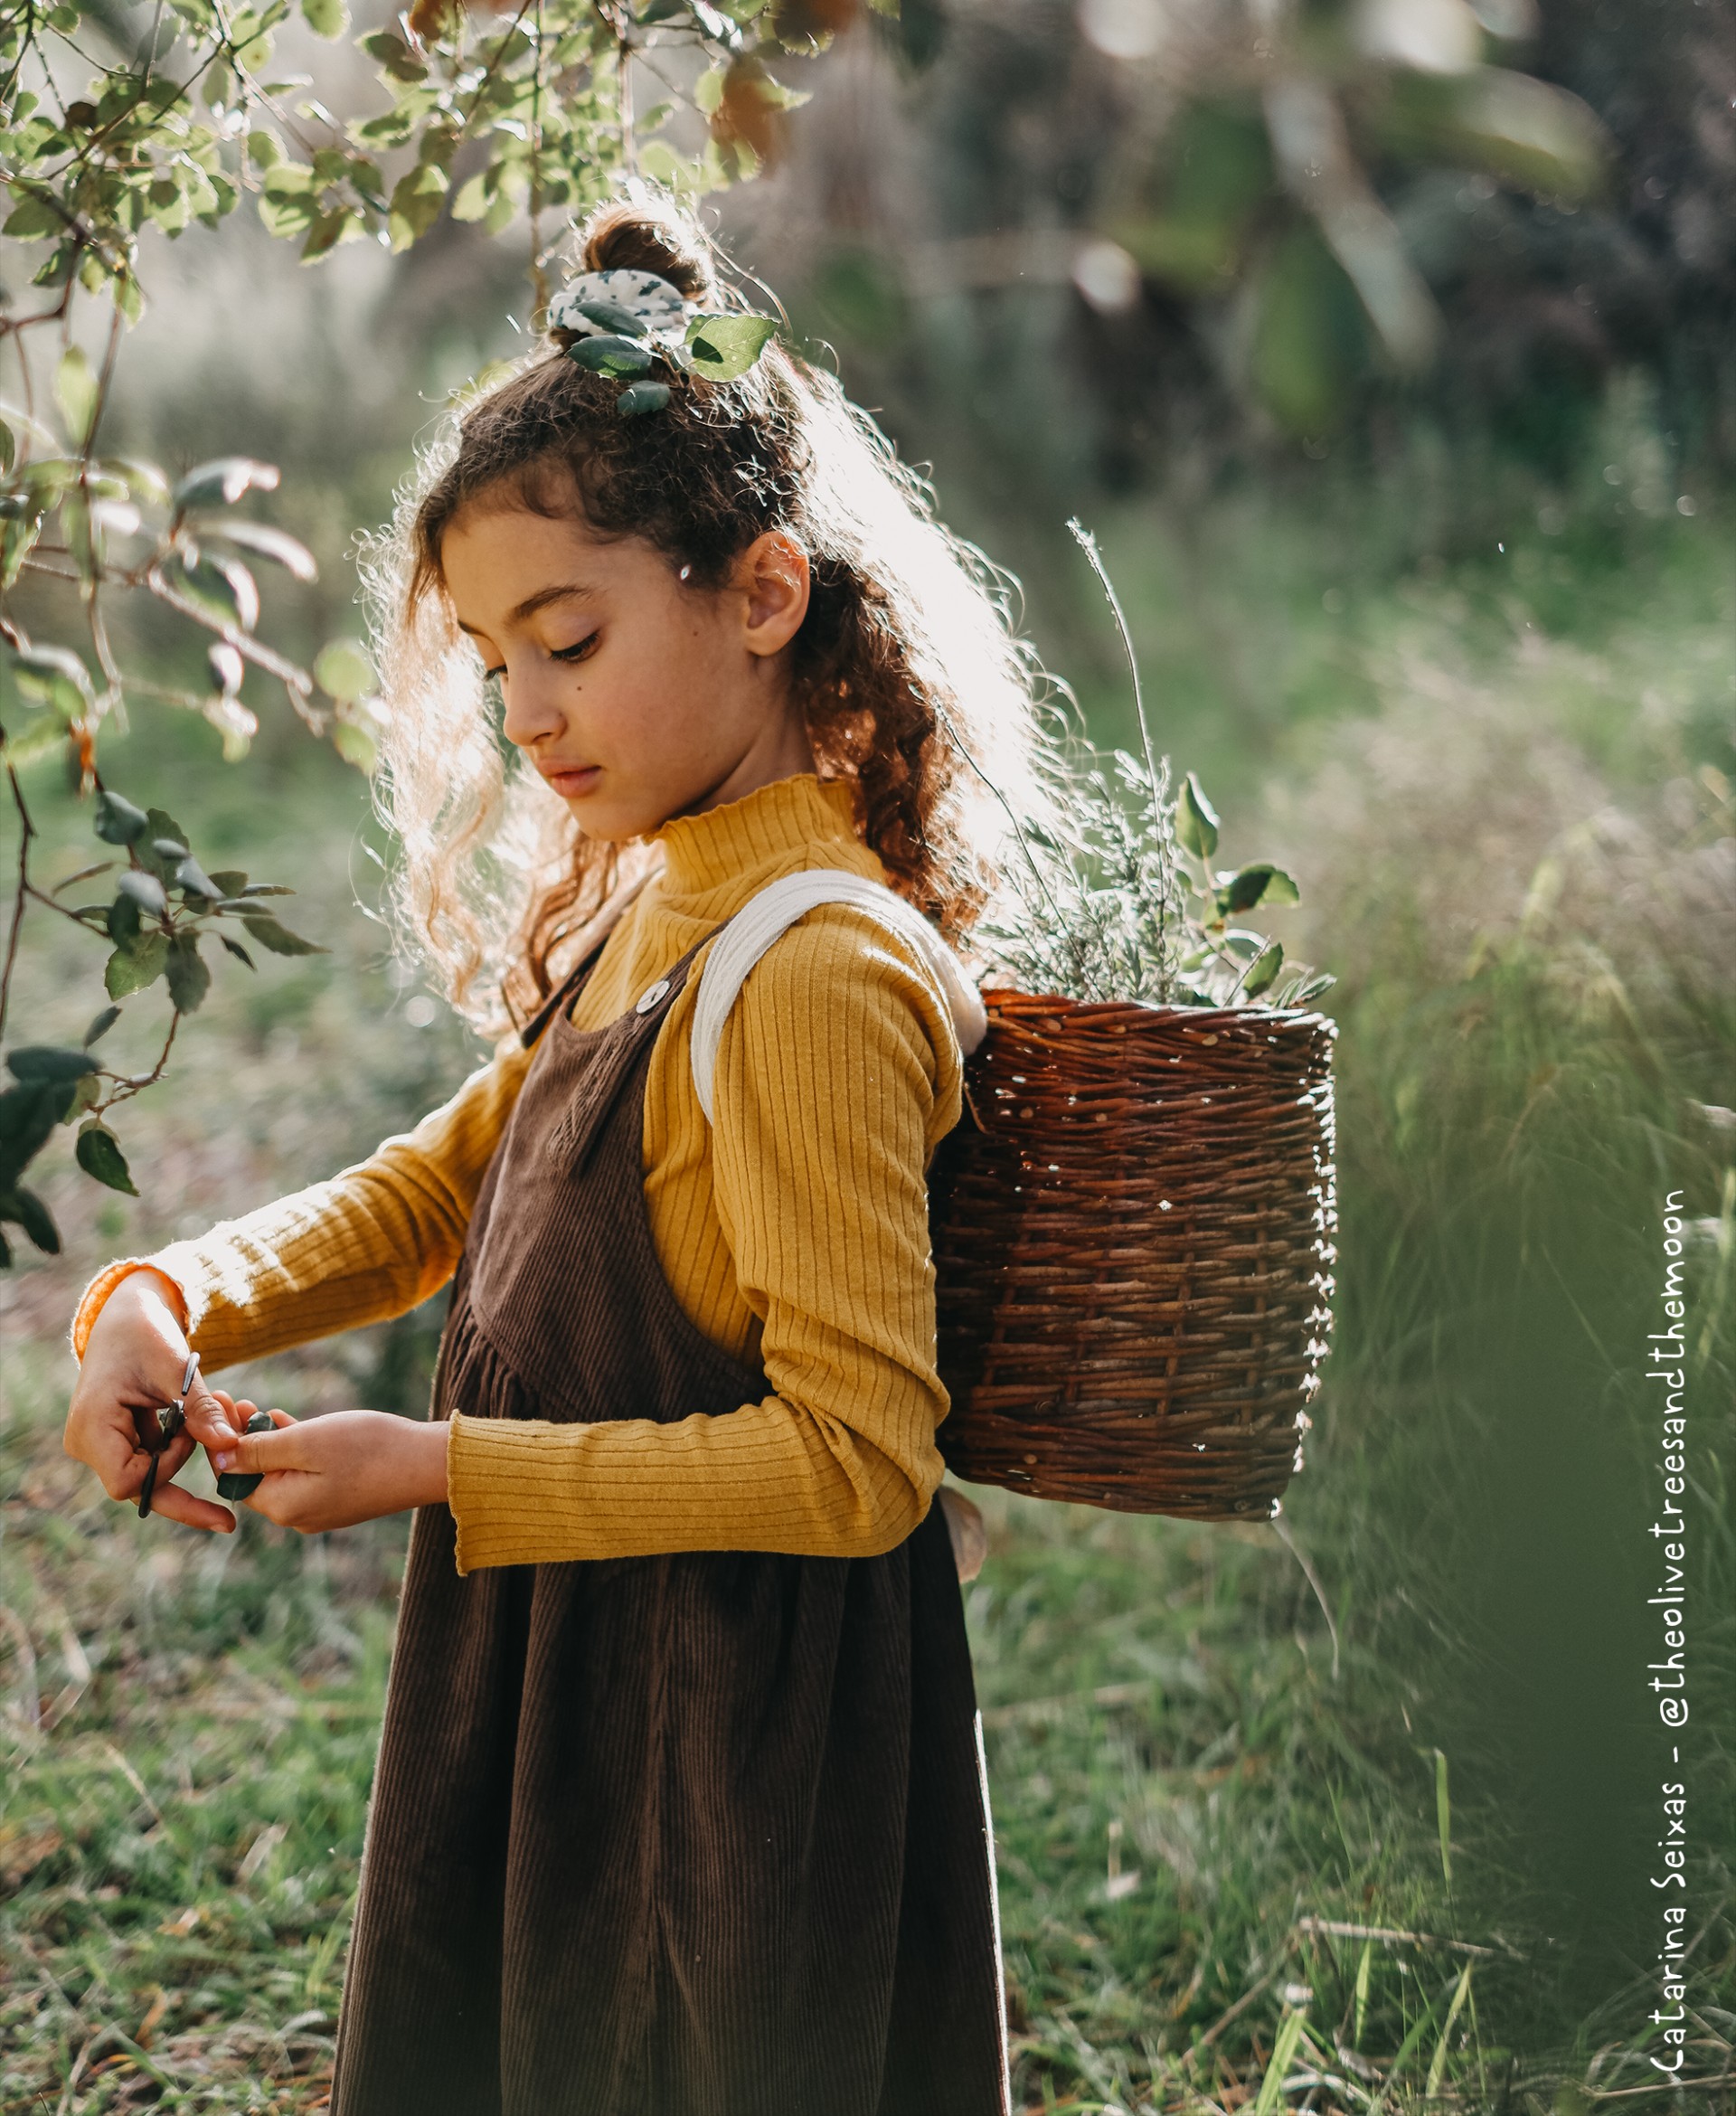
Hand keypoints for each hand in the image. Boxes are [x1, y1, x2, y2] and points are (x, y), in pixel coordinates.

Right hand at [65, 1268, 240, 1533]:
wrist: (128, 1317)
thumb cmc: (146, 1334)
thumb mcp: (177, 1369)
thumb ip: (200, 1410)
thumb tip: (230, 1445)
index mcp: (92, 1426)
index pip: (128, 1481)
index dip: (166, 1467)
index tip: (188, 1434)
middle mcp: (86, 1442)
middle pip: (135, 1488)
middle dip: (181, 1492)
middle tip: (227, 1516)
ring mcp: (97, 1444)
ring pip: (143, 1477)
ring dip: (177, 1460)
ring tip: (203, 1430)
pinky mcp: (112, 1440)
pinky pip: (144, 1461)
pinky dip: (173, 1451)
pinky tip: (192, 1430)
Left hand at [208, 1400, 449, 1533]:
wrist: (426, 1463)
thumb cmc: (367, 1448)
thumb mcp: (305, 1441)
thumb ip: (259, 1451)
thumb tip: (220, 1458)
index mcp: (284, 1505)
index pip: (234, 1478)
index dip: (220, 1442)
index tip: (214, 1406)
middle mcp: (297, 1514)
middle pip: (255, 1475)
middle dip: (241, 1438)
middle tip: (231, 1398)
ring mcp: (320, 1508)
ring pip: (279, 1471)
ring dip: (265, 1440)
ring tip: (255, 1405)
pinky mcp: (339, 1497)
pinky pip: (303, 1473)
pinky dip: (292, 1449)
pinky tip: (286, 1421)